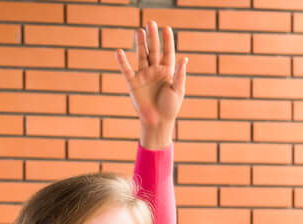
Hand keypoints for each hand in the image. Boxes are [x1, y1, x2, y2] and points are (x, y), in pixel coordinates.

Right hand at [115, 21, 185, 148]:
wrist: (157, 122)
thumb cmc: (170, 107)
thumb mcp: (178, 90)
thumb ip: (179, 75)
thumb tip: (184, 59)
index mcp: (167, 71)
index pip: (168, 52)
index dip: (167, 41)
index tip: (166, 28)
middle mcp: (155, 71)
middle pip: (154, 50)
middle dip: (152, 37)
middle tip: (151, 23)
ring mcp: (144, 76)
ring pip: (141, 56)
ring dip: (140, 44)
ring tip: (139, 31)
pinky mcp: (133, 84)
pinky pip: (126, 70)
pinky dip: (122, 62)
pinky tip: (118, 52)